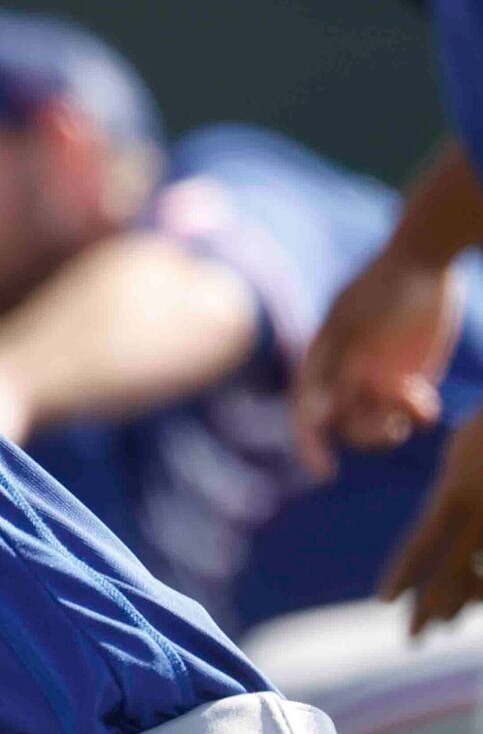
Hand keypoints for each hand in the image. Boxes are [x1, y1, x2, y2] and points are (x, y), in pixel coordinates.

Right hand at [291, 244, 460, 480]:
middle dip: (365, 434)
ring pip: (379, 426)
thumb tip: (317, 411)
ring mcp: (379, 380)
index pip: (306, 413)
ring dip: (392, 425)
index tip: (324, 472)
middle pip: (345, 427)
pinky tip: (427, 399)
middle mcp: (346, 377)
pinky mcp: (412, 379)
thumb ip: (339, 366)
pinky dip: (419, 416)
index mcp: (321, 364)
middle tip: (391, 427)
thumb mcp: (356, 325)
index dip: (310, 445)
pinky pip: (412, 416)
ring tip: (414, 400)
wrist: (425, 261)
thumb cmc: (383, 286)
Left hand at [383, 409, 482, 631]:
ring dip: (463, 603)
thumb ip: (448, 495)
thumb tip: (434, 534)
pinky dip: (481, 587)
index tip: (383, 601)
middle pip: (454, 571)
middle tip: (412, 637)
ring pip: (482, 577)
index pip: (423, 542)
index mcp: (455, 490)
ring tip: (443, 624)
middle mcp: (482, 510)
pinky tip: (473, 602)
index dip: (404, 574)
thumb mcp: (461, 451)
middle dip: (433, 607)